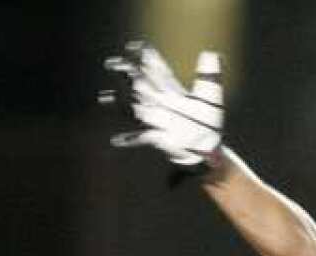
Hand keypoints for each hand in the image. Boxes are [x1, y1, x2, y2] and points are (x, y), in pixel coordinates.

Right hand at [101, 41, 223, 168]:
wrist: (207, 147)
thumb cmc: (208, 121)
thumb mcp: (210, 95)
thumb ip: (209, 75)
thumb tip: (210, 53)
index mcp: (173, 92)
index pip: (159, 72)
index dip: (149, 59)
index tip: (136, 46)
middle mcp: (162, 104)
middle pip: (143, 87)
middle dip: (129, 75)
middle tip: (114, 63)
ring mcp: (158, 121)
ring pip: (136, 109)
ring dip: (121, 103)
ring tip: (105, 97)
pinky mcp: (158, 138)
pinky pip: (141, 138)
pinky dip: (129, 140)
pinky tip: (116, 140)